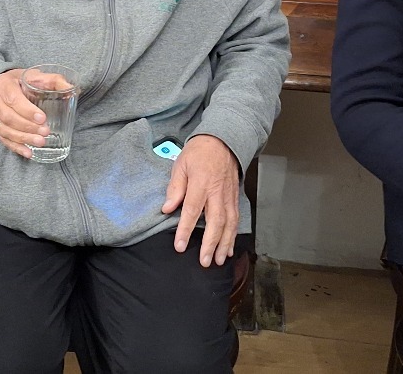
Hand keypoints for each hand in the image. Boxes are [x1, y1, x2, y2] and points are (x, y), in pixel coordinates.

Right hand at [0, 69, 50, 159]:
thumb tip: (70, 87)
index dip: (27, 111)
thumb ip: (52, 80)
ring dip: (23, 139)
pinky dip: (16, 148)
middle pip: (9, 118)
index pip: (14, 100)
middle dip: (28, 127)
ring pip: (5, 131)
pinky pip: (3, 140)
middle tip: (45, 132)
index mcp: (4, 86)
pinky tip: (29, 153)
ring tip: (40, 142)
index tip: (43, 118)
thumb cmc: (18, 81)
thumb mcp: (33, 74)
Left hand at [161, 135, 239, 266]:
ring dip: (223, 244)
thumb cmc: (199, 152)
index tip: (180, 246)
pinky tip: (228, 248)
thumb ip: (175, 187)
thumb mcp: (181, 164)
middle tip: (204, 261)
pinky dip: (233, 236)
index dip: (186, 229)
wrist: (223, 140)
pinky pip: (236, 220)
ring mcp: (228, 196)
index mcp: (201, 183)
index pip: (192, 210)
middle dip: (210, 244)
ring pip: (229, 224)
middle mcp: (217, 192)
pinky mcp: (235, 198)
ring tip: (217, 260)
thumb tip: (167, 208)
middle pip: (215, 222)